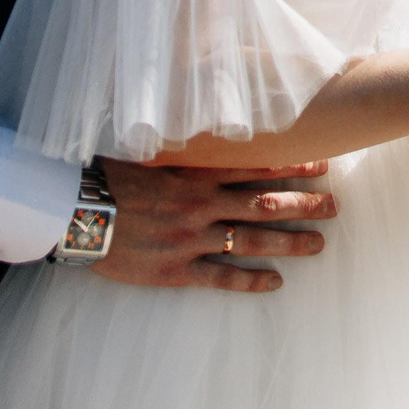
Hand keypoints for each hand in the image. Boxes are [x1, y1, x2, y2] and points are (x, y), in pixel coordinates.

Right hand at [91, 159, 336, 291]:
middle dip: (303, 204)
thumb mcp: (149, 151)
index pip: (256, 167)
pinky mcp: (177, 269)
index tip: (321, 165)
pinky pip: (221, 278)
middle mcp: (201, 205)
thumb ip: (182, 145)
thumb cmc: (107, 177)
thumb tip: (205, 124)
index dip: (292, 167)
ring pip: (252, 241)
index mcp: (195, 173)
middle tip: (334, 206)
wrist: (74, 213)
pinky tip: (276, 283)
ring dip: (288, 243)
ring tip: (318, 243)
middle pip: (264, 204)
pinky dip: (250, 281)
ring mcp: (191, 239)